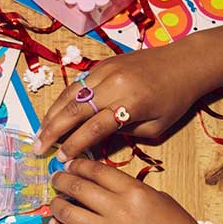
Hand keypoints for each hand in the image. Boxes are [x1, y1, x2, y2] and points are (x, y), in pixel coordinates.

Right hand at [34, 38, 211, 160]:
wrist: (184, 63)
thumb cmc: (174, 99)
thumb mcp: (155, 127)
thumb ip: (124, 133)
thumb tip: (94, 140)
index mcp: (131, 103)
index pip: (94, 128)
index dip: (74, 145)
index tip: (61, 160)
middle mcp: (114, 84)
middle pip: (75, 110)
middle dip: (53, 131)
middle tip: (37, 149)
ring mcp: (106, 71)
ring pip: (70, 95)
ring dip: (51, 116)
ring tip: (39, 134)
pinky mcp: (102, 64)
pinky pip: (76, 84)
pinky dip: (61, 101)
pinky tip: (52, 115)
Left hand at [48, 159, 206, 223]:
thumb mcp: (161, 200)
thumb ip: (132, 191)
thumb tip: (105, 187)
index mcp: (134, 192)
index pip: (96, 171)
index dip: (77, 165)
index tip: (70, 164)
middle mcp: (118, 211)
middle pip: (77, 188)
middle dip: (62, 180)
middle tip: (56, 179)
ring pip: (68, 214)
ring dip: (56, 205)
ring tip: (54, 202)